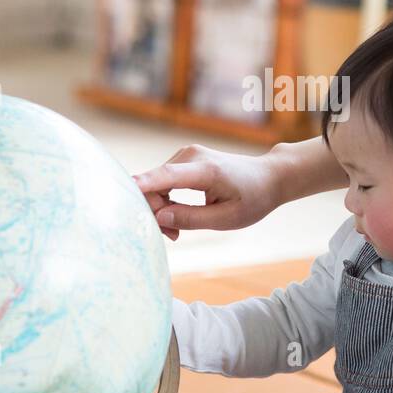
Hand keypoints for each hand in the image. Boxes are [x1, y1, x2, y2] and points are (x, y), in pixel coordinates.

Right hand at [134, 143, 281, 239]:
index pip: (166, 175)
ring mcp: (186, 154)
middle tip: (173, 237)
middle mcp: (191, 155)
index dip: (143, 185)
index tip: (123, 191)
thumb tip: (159, 218)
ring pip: (155, 184)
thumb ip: (191, 219)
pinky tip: (176, 216)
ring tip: (178, 232)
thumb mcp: (227, 219)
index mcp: (206, 170)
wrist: (269, 177)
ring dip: (160, 209)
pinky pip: (162, 181)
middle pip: (154, 183)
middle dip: (155, 212)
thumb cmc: (253, 198)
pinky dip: (164, 200)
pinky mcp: (183, 159)